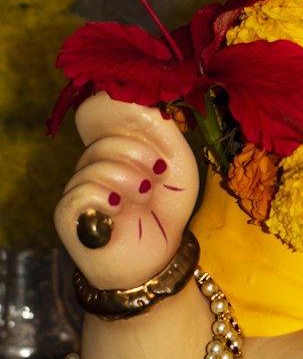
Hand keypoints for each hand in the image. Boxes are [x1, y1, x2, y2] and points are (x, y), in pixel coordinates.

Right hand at [54, 93, 199, 289]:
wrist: (158, 256)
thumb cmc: (166, 207)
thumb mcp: (177, 163)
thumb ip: (163, 130)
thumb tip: (144, 102)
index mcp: (115, 145)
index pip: (100, 110)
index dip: (121, 112)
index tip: (152, 129)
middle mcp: (92, 162)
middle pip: (104, 140)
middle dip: (140, 155)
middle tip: (158, 177)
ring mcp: (78, 186)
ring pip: (94, 165)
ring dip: (130, 180)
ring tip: (144, 197)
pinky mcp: (69, 213)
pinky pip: (83, 191)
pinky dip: (108, 198)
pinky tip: (120, 210)